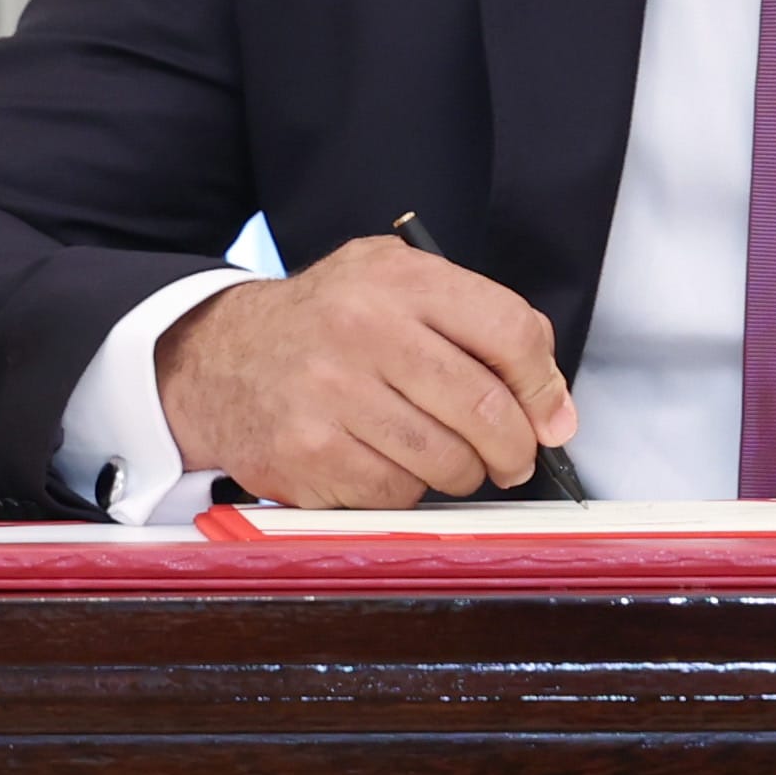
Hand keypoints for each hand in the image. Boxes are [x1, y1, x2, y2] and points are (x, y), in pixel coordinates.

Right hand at [152, 236, 576, 507]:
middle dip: (514, 448)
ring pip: (448, 462)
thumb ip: (480, 327)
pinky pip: (397, 495)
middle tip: (511, 457)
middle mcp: (363, 329)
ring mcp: (331, 394)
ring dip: (461, 473)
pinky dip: (405, 491)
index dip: (544, 386)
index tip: (549, 416)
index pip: (510, 331)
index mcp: (397, 280)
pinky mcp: (308, 453)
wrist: (221, 358)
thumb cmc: (327, 324)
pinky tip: (383, 462)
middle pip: (485, 409)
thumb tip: (555, 413)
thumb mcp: (394, 286)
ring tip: (442, 457)